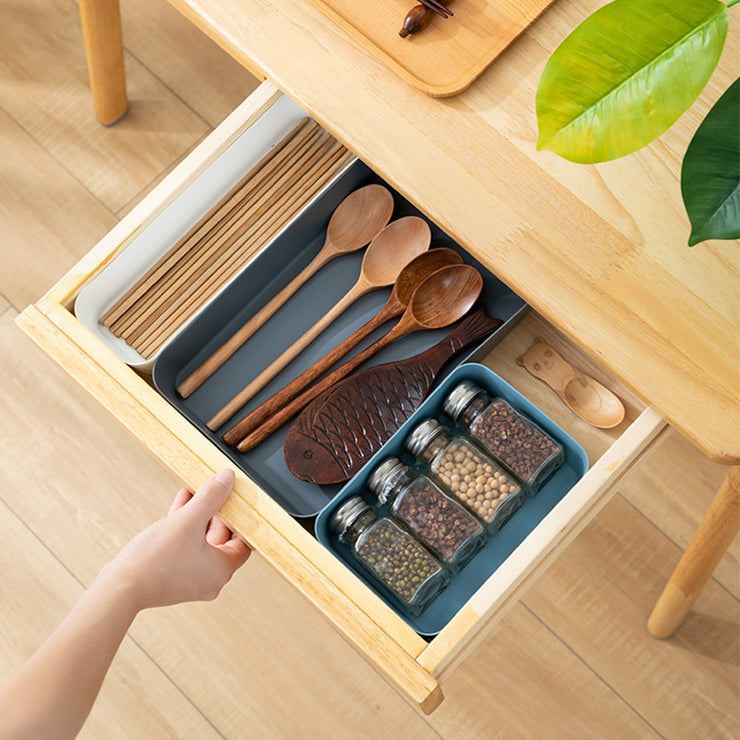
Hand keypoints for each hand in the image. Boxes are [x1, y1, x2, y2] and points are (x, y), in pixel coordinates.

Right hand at [99, 469, 250, 610]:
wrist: (117, 589)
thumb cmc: (155, 559)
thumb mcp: (188, 520)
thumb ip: (211, 497)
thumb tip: (228, 477)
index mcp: (222, 570)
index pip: (243, 542)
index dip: (241, 519)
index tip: (236, 500)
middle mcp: (210, 578)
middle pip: (222, 539)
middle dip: (216, 511)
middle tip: (214, 490)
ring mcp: (191, 579)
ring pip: (201, 540)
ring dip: (199, 514)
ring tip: (196, 490)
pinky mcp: (172, 575)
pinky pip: (185, 545)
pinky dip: (185, 526)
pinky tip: (181, 501)